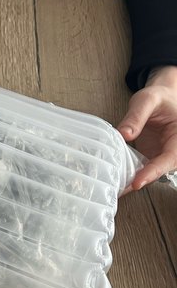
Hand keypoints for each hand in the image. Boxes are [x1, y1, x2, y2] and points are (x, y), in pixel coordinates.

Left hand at [118, 65, 176, 189]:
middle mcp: (174, 150)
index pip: (168, 160)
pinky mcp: (152, 157)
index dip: (152, 172)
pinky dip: (130, 175)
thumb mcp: (148, 100)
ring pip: (150, 174)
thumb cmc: (160, 97)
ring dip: (133, 181)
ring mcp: (162, 155)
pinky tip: (116, 181)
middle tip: (120, 190)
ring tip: (115, 189)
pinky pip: (142, 169)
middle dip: (140, 181)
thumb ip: (136, 116)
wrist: (162, 98)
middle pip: (159, 171)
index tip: (137, 182)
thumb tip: (124, 134)